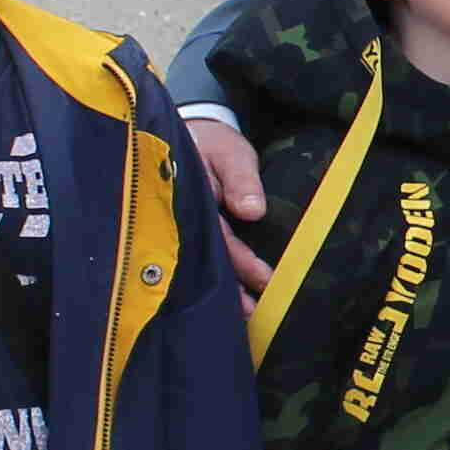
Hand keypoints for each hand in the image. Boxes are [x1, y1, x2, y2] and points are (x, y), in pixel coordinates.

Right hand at [191, 108, 273, 298]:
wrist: (196, 135)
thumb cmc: (214, 144)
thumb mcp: (230, 153)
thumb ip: (240, 180)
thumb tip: (253, 211)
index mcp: (191, 203)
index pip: (218, 238)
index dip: (241, 261)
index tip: (265, 280)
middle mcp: (185, 221)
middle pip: (208, 260)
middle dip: (230, 288)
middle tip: (254, 314)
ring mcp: (188, 228)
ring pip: (207, 263)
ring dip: (226, 288)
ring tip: (248, 315)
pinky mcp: (195, 232)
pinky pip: (208, 256)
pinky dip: (222, 276)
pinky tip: (235, 298)